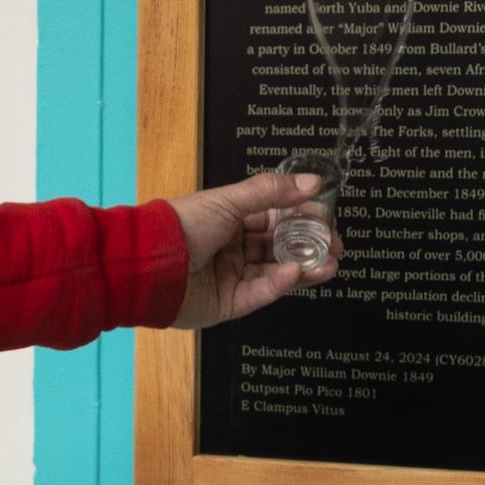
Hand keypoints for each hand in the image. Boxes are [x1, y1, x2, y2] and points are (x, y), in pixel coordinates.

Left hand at [165, 170, 337, 328]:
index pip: (276, 218)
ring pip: (276, 273)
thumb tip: (312, 182)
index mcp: (232, 220)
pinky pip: (260, 293)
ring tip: (329, 262)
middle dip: (310, 246)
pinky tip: (295, 273)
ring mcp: (231, 277)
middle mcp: (233, 249)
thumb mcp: (231, 200)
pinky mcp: (228, 303)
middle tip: (335, 244)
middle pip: (281, 248)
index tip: (327, 218)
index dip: (303, 218)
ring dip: (304, 267)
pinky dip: (279, 283)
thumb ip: (273, 192)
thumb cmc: (181, 227)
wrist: (148, 264)